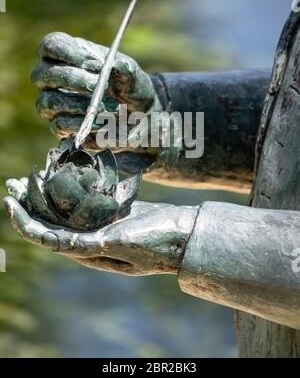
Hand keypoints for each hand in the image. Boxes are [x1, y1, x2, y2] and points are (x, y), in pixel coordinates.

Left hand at [4, 178, 196, 275]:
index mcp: (89, 252)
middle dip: (28, 204)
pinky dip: (68, 188)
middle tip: (12, 182)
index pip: (47, 238)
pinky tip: (63, 173)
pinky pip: (82, 201)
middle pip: (51, 222)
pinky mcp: (109, 214)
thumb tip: (61, 243)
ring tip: (30, 174)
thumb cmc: (158, 242)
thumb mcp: (125, 245)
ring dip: (44, 194)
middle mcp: (89, 240)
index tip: (10, 202)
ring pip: (64, 210)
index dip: (24, 222)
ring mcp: (99, 226)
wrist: (183, 234)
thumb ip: (93, 245)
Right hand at [32, 32, 161, 151]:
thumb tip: (109, 66)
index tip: (92, 63)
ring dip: (79, 104)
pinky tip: (101, 122)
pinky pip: (60, 124)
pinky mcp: (60, 126)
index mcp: (68, 54)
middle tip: (96, 84)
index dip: (67, 53)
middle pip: (44, 74)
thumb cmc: (130, 86)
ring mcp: (53, 103)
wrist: (140, 114)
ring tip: (108, 106)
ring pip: (50, 102)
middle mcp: (54, 78)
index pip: (51, 45)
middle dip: (72, 79)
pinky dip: (83, 123)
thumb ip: (123, 67)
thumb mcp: (131, 73)